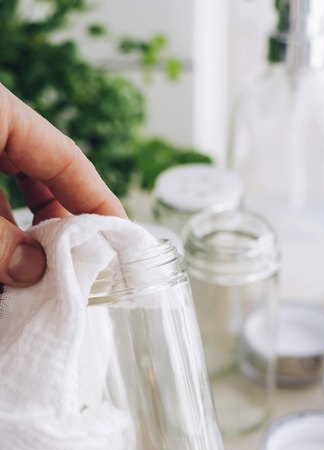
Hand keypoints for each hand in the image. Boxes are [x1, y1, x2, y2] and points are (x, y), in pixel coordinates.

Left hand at [0, 84, 125, 286]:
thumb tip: (32, 272)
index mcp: (1, 113)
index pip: (69, 160)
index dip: (99, 200)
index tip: (121, 236)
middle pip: (46, 176)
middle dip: (65, 221)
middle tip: (82, 262)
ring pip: (17, 190)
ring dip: (31, 230)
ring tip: (47, 269)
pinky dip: (3, 227)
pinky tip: (9, 258)